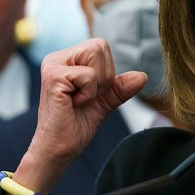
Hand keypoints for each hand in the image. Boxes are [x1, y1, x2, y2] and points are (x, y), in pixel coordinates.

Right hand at [0, 38, 145, 194]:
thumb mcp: (104, 102)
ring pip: (95, 54)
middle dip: (103, 76)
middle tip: (86, 97)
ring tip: (79, 100)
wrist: (58, 148)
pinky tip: (73, 104)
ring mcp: (52, 66)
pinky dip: (88, 93)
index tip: (91, 93)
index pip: (100, 46)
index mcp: (66, 59)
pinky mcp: (53, 77)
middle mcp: (56, 58)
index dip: (106, 71)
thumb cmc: (76, 125)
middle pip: (99, 46)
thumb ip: (120, 88)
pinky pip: (88, 76)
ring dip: (95, 84)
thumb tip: (142, 76)